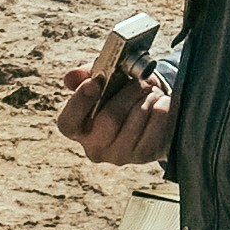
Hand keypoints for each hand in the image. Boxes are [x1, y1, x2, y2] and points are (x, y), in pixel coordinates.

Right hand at [54, 64, 172, 166]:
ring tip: (151, 93)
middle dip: (128, 93)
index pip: (68, 122)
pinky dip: (161, 108)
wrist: (151, 113)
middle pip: (110, 117)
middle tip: (139, 82)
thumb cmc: (121, 96)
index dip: (80, 103)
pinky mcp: (143, 155)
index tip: (94, 83)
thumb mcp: (104, 80)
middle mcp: (94, 147)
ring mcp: (118, 155)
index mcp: (77, 128)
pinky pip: (156, 125)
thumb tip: (72, 77)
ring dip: (147, 98)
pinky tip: (160, 104)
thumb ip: (86, 75)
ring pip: (135, 117)